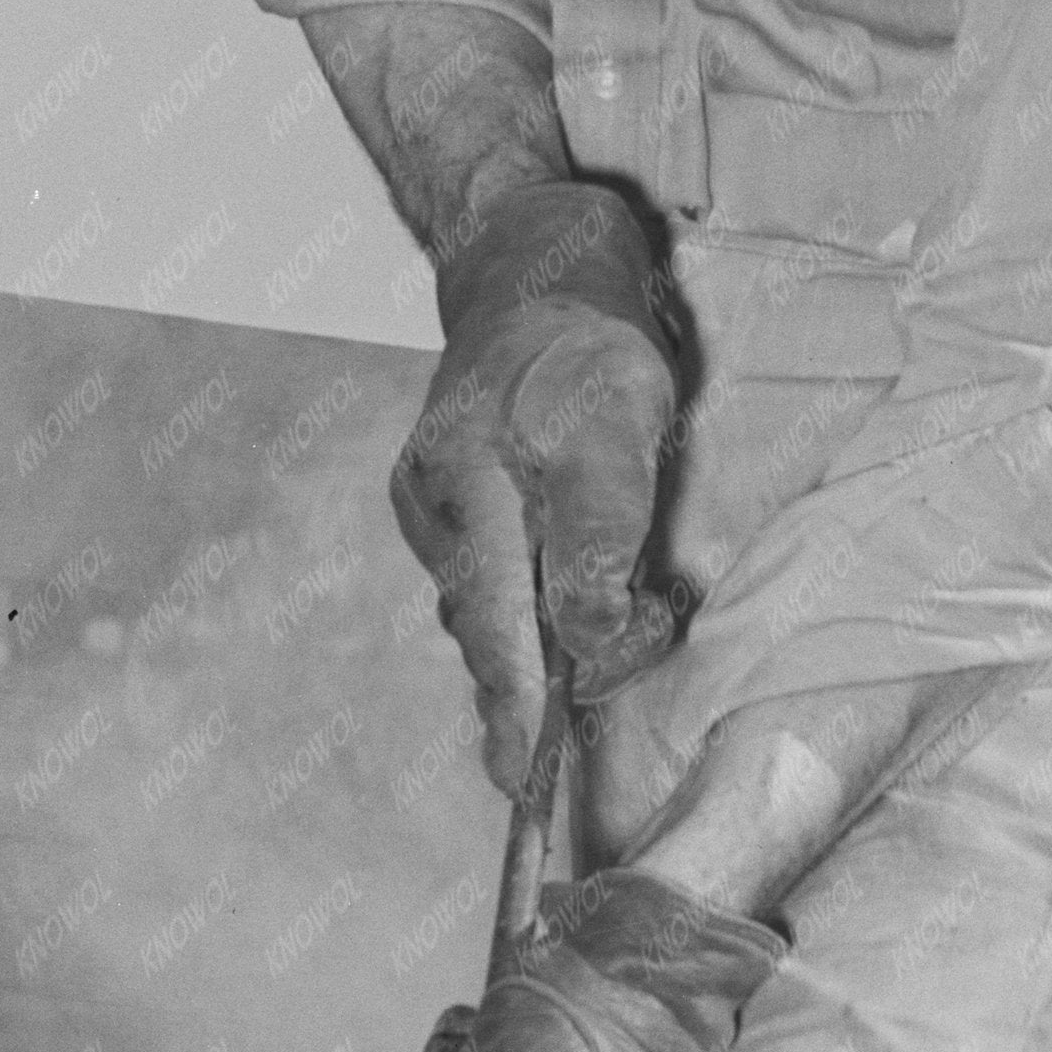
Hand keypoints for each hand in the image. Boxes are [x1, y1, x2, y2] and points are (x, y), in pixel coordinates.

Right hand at [393, 182, 683, 789]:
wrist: (534, 264)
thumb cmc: (585, 341)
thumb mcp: (618, 429)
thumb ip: (599, 538)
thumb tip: (587, 638)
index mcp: (464, 497)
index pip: (494, 635)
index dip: (517, 717)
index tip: (524, 787)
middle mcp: (433, 512)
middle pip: (488, 634)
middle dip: (541, 684)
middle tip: (588, 721)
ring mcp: (433, 509)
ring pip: (491, 608)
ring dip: (545, 636)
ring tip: (617, 622)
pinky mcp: (450, 501)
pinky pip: (491, 577)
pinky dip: (530, 601)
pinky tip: (572, 592)